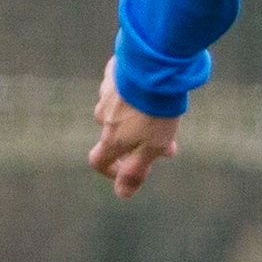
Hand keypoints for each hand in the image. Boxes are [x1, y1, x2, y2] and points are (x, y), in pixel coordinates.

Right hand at [87, 66, 181, 199]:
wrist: (154, 66)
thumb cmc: (155, 110)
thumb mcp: (152, 147)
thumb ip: (136, 171)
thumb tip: (121, 195)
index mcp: (111, 136)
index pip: (98, 160)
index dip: (110, 170)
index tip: (128, 169)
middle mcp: (103, 115)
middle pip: (112, 133)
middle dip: (133, 139)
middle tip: (163, 139)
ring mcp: (106, 91)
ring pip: (118, 108)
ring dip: (134, 114)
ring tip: (162, 110)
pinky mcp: (114, 71)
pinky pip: (120, 85)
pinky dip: (132, 91)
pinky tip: (151, 86)